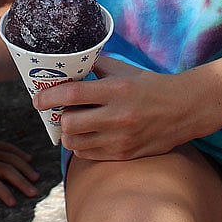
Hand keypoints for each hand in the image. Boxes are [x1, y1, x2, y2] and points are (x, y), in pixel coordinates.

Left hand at [0, 125, 39, 206]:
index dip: (3, 193)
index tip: (14, 203)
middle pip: (8, 171)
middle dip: (22, 182)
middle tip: (34, 193)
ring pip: (12, 159)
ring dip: (25, 168)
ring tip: (36, 178)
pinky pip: (8, 148)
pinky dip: (19, 153)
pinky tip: (29, 159)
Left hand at [32, 57, 202, 160]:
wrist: (184, 109)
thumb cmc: (149, 85)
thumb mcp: (122, 69)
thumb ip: (94, 65)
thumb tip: (67, 65)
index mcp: (115, 90)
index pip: (71, 94)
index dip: (48, 97)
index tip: (36, 100)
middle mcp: (117, 116)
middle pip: (70, 124)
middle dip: (60, 118)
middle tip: (59, 112)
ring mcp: (122, 138)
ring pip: (76, 144)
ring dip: (68, 134)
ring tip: (73, 124)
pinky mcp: (126, 154)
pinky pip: (89, 156)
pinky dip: (81, 147)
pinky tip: (86, 136)